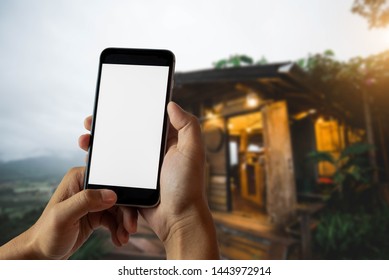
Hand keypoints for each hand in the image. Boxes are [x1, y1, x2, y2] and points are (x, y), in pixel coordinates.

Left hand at [0, 167, 136, 259]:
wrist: (42, 253)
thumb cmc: (46, 234)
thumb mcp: (63, 216)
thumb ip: (86, 201)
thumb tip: (111, 194)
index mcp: (79, 178)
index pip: (108, 180)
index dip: (122, 193)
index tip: (129, 209)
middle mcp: (87, 187)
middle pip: (117, 195)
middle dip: (126, 212)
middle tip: (130, 228)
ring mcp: (92, 201)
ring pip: (118, 208)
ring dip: (124, 223)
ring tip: (123, 237)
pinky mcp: (96, 214)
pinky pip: (114, 219)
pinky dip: (119, 229)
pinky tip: (118, 239)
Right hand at [79, 101, 218, 258]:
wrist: (177, 219)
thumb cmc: (187, 186)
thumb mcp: (192, 152)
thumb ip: (188, 126)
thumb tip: (171, 104)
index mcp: (167, 142)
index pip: (146, 120)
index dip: (129, 110)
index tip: (111, 104)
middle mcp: (153, 152)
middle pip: (126, 133)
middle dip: (107, 126)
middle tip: (91, 122)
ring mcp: (141, 168)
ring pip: (116, 150)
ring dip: (100, 143)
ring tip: (85, 140)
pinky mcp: (131, 182)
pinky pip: (113, 169)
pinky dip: (101, 164)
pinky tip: (89, 160)